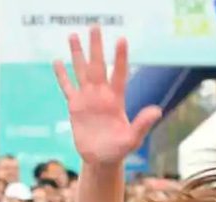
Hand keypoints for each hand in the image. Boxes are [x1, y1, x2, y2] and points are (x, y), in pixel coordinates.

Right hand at [54, 26, 160, 165]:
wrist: (102, 160)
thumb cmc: (119, 150)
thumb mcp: (132, 139)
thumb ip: (142, 124)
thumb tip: (157, 110)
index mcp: (116, 99)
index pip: (119, 73)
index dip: (120, 57)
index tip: (122, 39)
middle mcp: (102, 95)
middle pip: (98, 66)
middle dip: (96, 47)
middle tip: (94, 26)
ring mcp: (88, 99)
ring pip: (82, 71)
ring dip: (77, 54)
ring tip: (73, 35)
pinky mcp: (75, 106)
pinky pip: (67, 87)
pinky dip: (62, 75)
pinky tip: (57, 61)